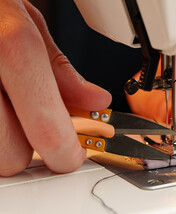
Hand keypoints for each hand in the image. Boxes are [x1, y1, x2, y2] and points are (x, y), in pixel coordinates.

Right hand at [0, 0, 110, 175]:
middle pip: (12, 155)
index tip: (69, 156)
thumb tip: (94, 101)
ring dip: (1, 142)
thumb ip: (60, 68)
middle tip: (29, 124)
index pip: (45, 124)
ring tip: (4, 107)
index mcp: (9, 46)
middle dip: (26, 147)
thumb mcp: (25, 22)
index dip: (63, 151)